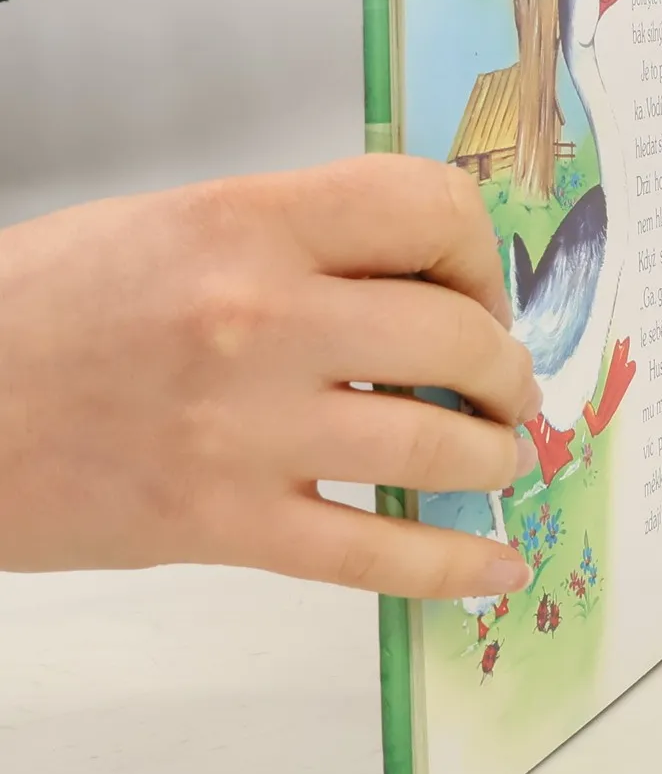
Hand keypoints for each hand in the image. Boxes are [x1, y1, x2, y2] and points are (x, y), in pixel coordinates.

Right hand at [0, 156, 538, 598]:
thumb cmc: (46, 307)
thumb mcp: (179, 227)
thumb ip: (301, 240)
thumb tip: (424, 274)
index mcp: (248, 222)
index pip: (429, 208)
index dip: (476, 251)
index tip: (474, 287)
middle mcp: (259, 316)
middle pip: (456, 332)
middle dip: (503, 365)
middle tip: (502, 383)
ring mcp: (245, 428)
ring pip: (437, 444)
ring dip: (493, 454)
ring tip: (498, 456)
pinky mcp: (221, 526)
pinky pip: (374, 552)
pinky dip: (455, 565)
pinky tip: (496, 564)